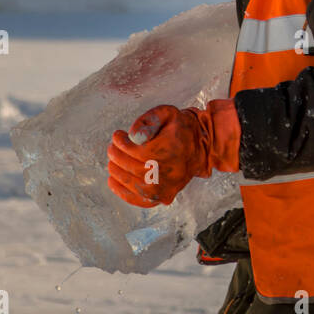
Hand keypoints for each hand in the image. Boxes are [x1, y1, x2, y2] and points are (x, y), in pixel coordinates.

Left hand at [107, 100, 239, 206]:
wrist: (201, 147)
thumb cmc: (180, 128)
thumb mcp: (168, 113)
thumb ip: (150, 120)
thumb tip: (133, 135)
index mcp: (171, 150)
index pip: (136, 151)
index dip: (121, 143)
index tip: (117, 135)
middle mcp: (170, 172)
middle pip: (132, 167)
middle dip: (116, 156)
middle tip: (112, 148)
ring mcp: (167, 188)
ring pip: (133, 184)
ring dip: (116, 172)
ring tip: (112, 161)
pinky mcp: (165, 197)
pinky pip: (140, 200)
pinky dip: (123, 192)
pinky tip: (112, 181)